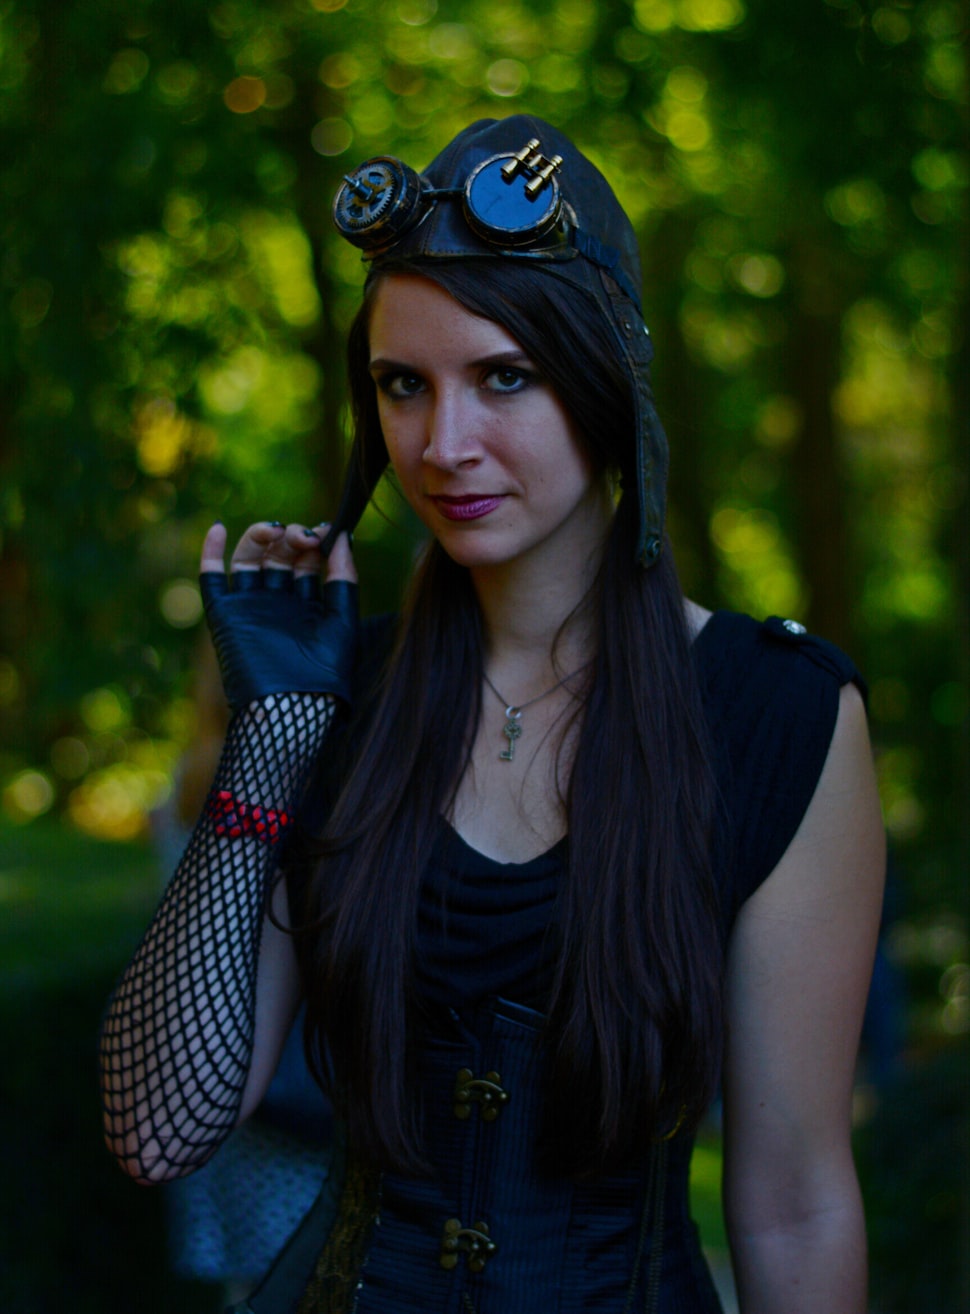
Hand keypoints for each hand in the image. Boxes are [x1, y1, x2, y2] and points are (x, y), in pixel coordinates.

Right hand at [199, 521, 357, 710]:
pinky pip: (213, 581)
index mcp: (308, 606)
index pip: (309, 561)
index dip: (317, 541)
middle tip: (304, 537)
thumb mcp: (343, 620)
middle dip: (293, 538)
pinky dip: (211, 554)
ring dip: (260, 536)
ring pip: (250, 559)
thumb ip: (344, 578)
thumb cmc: (325, 674)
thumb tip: (343, 536)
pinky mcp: (226, 616)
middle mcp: (279, 604)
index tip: (328, 530)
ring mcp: (252, 608)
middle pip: (280, 555)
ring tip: (274, 530)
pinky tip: (219, 528)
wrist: (292, 709)